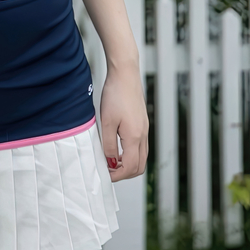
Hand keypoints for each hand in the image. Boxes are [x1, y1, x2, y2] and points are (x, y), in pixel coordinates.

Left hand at [100, 65, 148, 180]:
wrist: (125, 74)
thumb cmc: (115, 94)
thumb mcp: (106, 121)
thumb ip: (108, 144)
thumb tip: (110, 162)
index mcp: (135, 137)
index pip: (130, 167)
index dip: (117, 176)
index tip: (104, 174)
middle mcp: (143, 135)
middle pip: (139, 166)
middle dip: (124, 173)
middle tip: (108, 170)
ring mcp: (144, 129)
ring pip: (141, 157)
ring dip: (128, 164)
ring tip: (111, 160)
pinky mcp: (142, 123)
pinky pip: (140, 146)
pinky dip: (130, 153)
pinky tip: (117, 147)